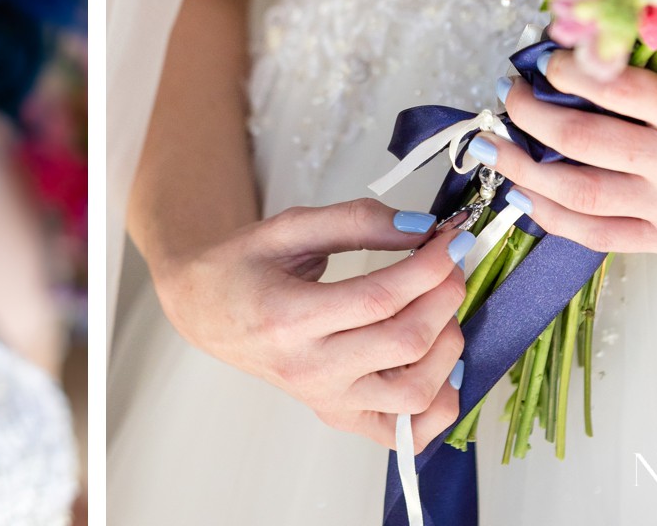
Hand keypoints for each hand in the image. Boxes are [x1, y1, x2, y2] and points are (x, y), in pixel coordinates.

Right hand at [149, 199, 472, 451]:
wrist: (205, 310)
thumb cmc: (242, 268)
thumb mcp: (289, 227)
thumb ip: (357, 221)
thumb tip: (423, 228)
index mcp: (287, 318)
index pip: (380, 298)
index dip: (429, 266)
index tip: (451, 240)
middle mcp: (308, 369)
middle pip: (405, 343)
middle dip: (444, 296)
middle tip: (450, 263)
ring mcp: (325, 400)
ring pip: (416, 394)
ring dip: (447, 346)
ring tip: (440, 310)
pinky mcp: (338, 416)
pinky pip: (405, 434)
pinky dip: (437, 405)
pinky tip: (437, 365)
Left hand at [476, 47, 656, 255]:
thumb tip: (596, 33)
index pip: (611, 88)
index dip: (564, 70)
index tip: (542, 59)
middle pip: (580, 142)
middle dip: (528, 117)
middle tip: (507, 98)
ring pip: (580, 196)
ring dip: (525, 172)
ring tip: (497, 150)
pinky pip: (602, 237)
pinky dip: (555, 219)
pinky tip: (529, 198)